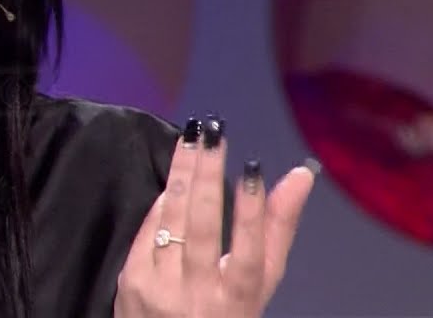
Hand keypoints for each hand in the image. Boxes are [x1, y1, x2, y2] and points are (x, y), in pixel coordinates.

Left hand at [114, 115, 317, 316]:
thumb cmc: (223, 312)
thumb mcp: (257, 284)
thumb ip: (276, 231)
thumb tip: (300, 175)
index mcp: (240, 299)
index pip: (250, 251)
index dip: (252, 209)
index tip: (253, 167)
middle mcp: (200, 294)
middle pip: (204, 226)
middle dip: (208, 174)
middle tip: (213, 132)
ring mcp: (162, 288)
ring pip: (172, 221)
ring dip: (182, 174)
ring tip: (191, 138)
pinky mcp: (132, 282)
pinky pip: (147, 231)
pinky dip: (161, 204)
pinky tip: (173, 179)